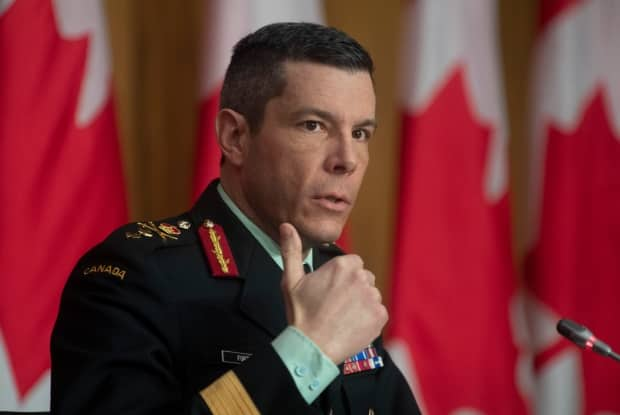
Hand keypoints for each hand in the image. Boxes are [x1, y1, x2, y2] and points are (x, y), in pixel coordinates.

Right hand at [279, 222, 387, 363]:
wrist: (311, 347)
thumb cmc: (300, 314)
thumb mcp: (291, 279)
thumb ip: (291, 250)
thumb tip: (286, 225)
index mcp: (342, 266)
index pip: (353, 263)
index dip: (342, 277)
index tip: (331, 290)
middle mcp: (361, 278)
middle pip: (364, 278)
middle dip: (354, 288)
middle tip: (335, 305)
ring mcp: (373, 297)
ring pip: (372, 295)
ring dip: (362, 303)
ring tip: (343, 316)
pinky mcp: (380, 316)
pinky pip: (378, 312)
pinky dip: (369, 319)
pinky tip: (352, 325)